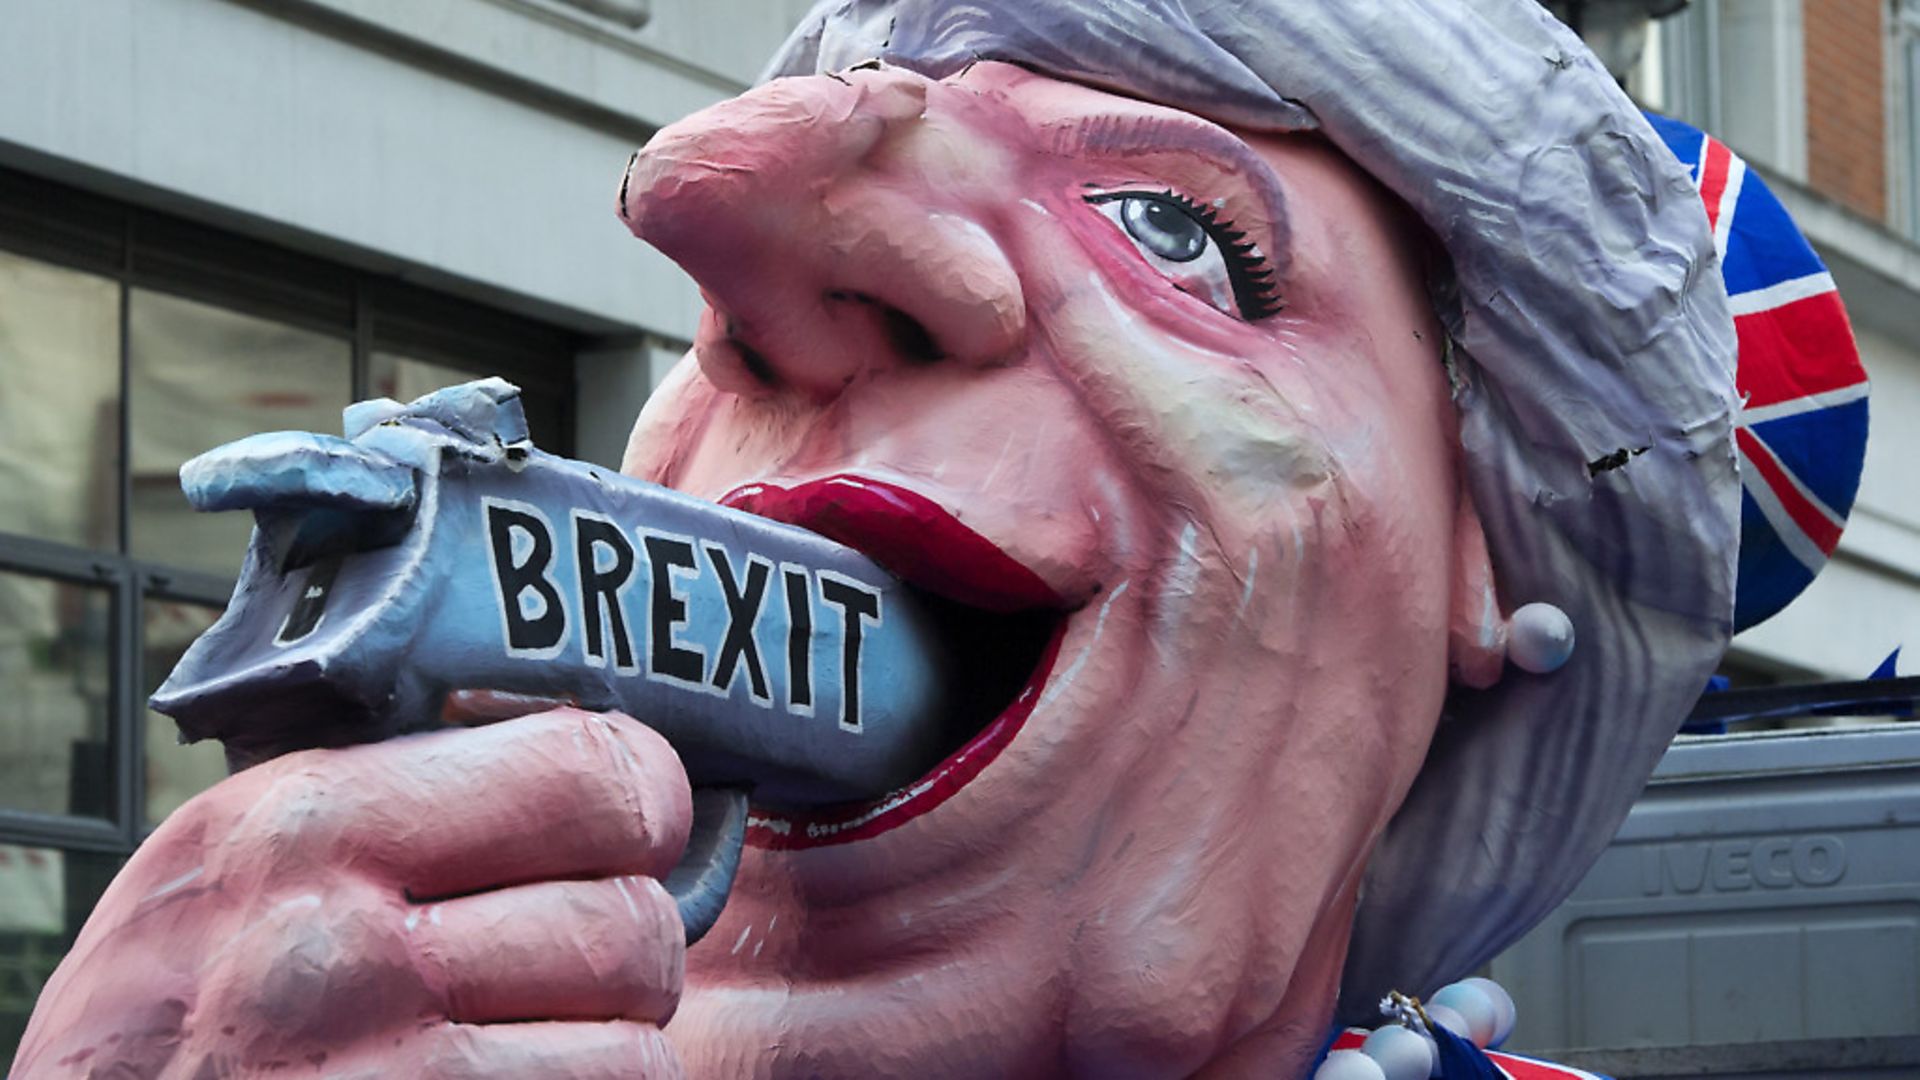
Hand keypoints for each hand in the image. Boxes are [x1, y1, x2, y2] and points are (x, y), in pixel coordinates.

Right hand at [11, 708, 692, 1077]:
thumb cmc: (164, 1018)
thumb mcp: (235, 861)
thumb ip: (393, 797)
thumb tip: (594, 758)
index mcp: (304, 826)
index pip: (587, 770)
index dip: (643, 805)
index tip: (637, 830)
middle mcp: (335, 946)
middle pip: (634, 920)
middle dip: (631, 953)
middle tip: (580, 968)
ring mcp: (377, 1072)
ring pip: (634, 1040)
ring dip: (612, 1049)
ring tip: (532, 1041)